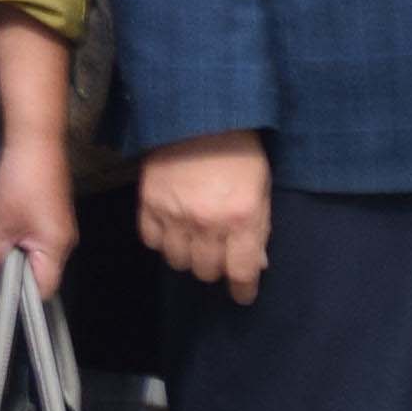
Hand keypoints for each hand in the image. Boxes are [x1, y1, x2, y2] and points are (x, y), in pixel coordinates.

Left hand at [0, 132, 78, 288]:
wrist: (34, 141)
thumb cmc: (21, 183)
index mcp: (57, 249)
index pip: (42, 289)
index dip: (18, 297)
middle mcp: (64, 242)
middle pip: (39, 273)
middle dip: (13, 277)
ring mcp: (59, 227)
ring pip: (35, 255)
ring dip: (12, 257)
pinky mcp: (52, 215)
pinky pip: (35, 239)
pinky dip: (17, 242)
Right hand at [141, 132, 274, 301]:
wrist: (199, 116)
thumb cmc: (239, 153)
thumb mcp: (262, 190)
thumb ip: (258, 228)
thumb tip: (254, 263)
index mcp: (242, 218)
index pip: (241, 272)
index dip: (243, 289)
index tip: (243, 294)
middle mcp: (207, 223)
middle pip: (207, 271)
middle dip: (216, 268)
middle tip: (219, 254)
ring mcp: (174, 214)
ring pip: (178, 262)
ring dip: (189, 257)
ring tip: (194, 242)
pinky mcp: (148, 204)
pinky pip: (152, 241)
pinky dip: (163, 241)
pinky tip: (172, 229)